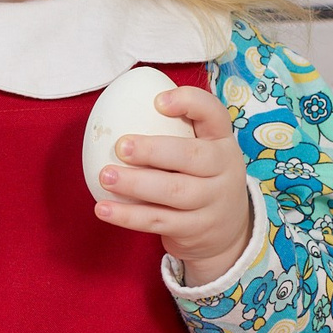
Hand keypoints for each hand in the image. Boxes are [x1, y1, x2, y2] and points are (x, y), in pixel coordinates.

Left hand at [94, 86, 252, 287]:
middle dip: (154, 150)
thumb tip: (118, 105)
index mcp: (222, 141)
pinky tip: (103, 208)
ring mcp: (212, 202)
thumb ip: (174, 128)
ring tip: (105, 176)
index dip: (189, 103)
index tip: (157, 101)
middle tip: (121, 146)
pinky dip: (128, 216)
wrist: (228, 230)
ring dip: (135, 184)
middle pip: (192, 157)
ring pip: (174, 192)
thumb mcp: (202, 149)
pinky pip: (158, 221)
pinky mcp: (195, 229)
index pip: (214, 114)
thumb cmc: (201, 176)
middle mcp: (224, 170)